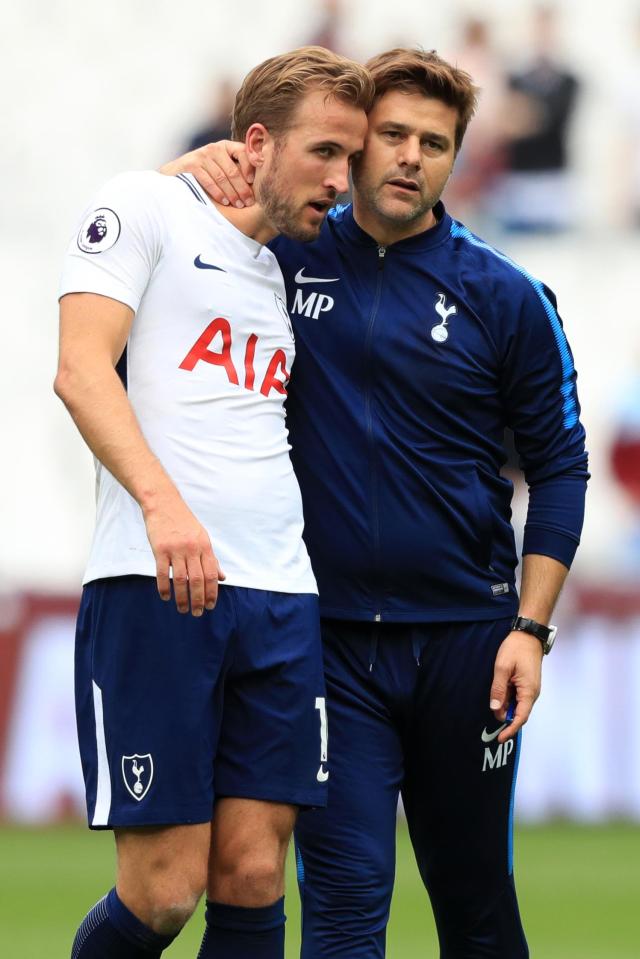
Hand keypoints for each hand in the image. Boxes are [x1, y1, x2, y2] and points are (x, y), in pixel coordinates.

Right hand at [143, 493, 225, 615]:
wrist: (164, 503)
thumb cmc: (184, 523)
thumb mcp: (202, 538)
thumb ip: (211, 559)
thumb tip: (223, 578)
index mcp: (205, 546)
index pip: (212, 574)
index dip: (212, 592)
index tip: (210, 606)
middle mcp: (192, 548)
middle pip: (198, 580)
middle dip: (198, 599)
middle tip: (197, 613)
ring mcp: (175, 549)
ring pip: (180, 580)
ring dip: (182, 597)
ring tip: (182, 609)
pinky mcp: (159, 549)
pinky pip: (162, 573)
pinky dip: (164, 588)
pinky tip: (166, 597)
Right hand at [159, 141, 255, 208]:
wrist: (175, 174)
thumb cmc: (204, 174)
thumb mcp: (220, 167)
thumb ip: (236, 169)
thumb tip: (261, 179)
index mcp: (225, 147)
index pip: (243, 152)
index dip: (250, 167)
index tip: (254, 182)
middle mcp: (214, 148)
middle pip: (233, 170)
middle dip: (242, 188)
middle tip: (249, 202)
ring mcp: (202, 155)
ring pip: (222, 177)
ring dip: (232, 193)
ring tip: (239, 205)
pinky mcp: (191, 165)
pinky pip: (208, 180)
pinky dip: (218, 192)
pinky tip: (225, 202)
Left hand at [489, 630, 542, 742]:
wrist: (528, 635)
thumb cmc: (516, 649)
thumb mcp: (503, 668)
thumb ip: (498, 689)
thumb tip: (495, 708)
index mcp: (529, 691)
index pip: (520, 717)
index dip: (510, 729)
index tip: (500, 738)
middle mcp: (532, 693)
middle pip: (518, 712)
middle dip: (504, 715)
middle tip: (491, 709)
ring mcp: (530, 689)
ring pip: (517, 705)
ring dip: (505, 705)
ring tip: (496, 694)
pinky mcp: (527, 684)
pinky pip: (517, 697)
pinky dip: (508, 698)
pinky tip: (500, 691)